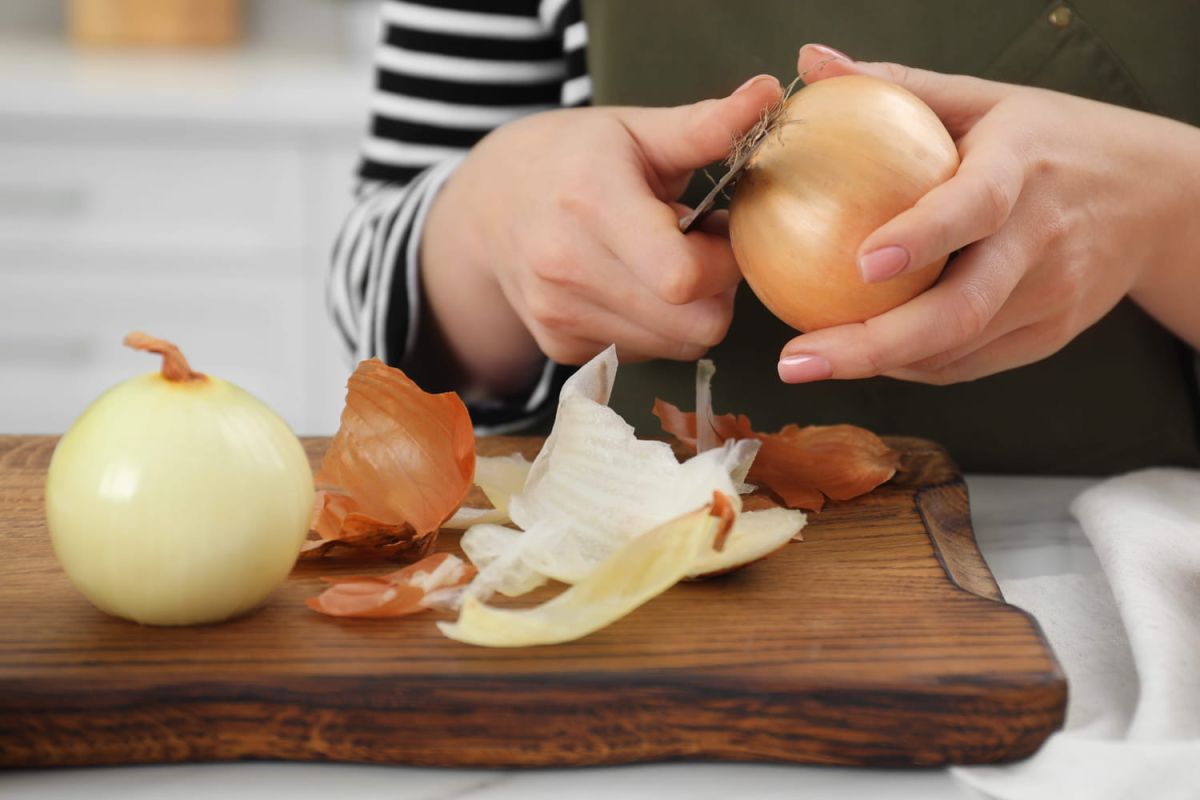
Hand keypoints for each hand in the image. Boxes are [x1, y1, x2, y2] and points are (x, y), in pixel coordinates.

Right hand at [421, 75, 781, 392]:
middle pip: (695, 325)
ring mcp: (559, 315)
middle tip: (700, 247)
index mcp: (592, 204)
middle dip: (717, 290)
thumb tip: (768, 93)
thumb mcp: (635, 130)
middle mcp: (566, 268)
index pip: (685, 277)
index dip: (725, 261)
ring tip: (665, 261)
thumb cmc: (571, 158)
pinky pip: (644, 354)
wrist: (489, 206)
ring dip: (690, 311)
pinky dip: (657, 326)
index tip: (719, 229)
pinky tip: (637, 284)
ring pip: (677, 347)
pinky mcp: (561, 348)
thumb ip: (704, 126)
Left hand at [776, 44, 1199, 385]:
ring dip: (879, 363)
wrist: (1157, 198)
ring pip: (957, 348)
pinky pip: (968, 364)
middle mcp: (1042, 239)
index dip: (921, 239)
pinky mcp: (1049, 334)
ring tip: (809, 362)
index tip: (861, 263)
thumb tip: (811, 63)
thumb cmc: (1052, 140)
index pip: (975, 208)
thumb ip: (897, 85)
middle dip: (873, 344)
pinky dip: (911, 364)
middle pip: (961, 310)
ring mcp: (1051, 296)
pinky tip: (863, 356)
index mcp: (1024, 169)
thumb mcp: (986, 99)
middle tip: (797, 360)